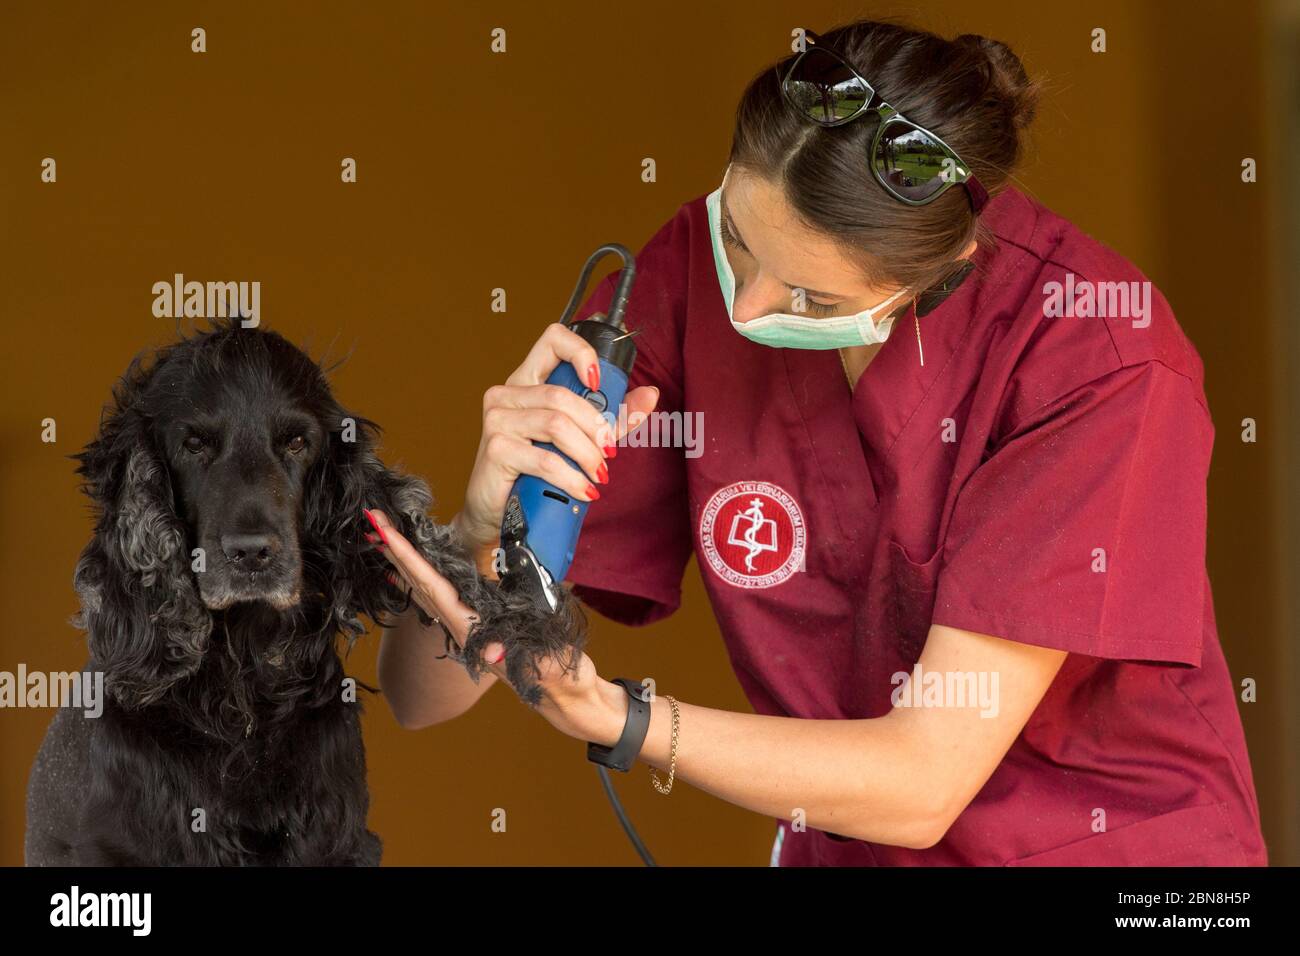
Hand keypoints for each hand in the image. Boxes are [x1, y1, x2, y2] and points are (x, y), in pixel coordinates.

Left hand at [365, 508, 626, 742]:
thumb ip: (514, 654)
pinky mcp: (477, 623)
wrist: (563, 696)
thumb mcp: (538, 661)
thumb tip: (492, 652)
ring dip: (402, 562)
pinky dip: (420, 579)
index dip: (407, 557)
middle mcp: (461, 626)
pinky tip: (410, 573)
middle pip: (418, 583)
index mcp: (470, 628)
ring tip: (382, 539)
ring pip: (424, 589)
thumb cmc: (553, 674)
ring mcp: (467, 626)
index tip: (385, 531)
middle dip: (394, 552)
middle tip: (372, 521)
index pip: (431, 585)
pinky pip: (438, 596)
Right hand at [455, 322, 659, 565]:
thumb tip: (650, 395)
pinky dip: (571, 477)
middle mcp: (507, 393)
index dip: (581, 352)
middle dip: (596, 428)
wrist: (498, 512)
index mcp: (527, 381)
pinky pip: (545, 459)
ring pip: (556, 425)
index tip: (598, 383)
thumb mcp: (580, 439)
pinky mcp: (496, 449)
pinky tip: (583, 490)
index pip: (552, 339)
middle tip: (610, 454)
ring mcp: (498, 419)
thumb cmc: (535, 471)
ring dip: (587, 454)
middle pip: (563, 395)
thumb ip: (614, 417)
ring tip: (599, 475)